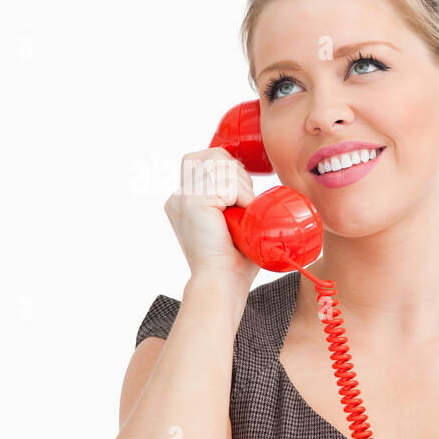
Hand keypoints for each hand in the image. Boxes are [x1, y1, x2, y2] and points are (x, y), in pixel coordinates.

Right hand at [164, 146, 258, 292]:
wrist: (222, 283)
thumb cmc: (235, 262)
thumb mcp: (235, 226)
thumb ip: (236, 204)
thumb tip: (259, 193)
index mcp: (185, 201)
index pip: (205, 160)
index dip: (230, 169)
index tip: (244, 194)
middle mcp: (179, 197)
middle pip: (212, 155)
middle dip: (238, 172)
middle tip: (247, 202)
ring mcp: (183, 197)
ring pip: (222, 166)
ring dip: (243, 186)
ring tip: (245, 212)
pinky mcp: (192, 201)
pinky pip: (227, 184)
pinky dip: (243, 196)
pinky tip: (243, 216)